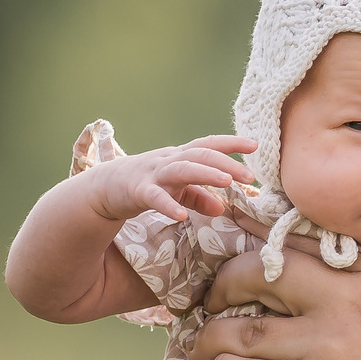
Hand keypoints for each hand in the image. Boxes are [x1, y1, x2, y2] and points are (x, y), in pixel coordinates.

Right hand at [83, 136, 256, 225]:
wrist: (104, 188)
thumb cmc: (146, 185)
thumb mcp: (176, 190)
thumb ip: (199, 196)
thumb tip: (222, 208)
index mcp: (181, 157)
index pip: (208, 145)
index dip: (231, 143)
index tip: (255, 145)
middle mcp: (169, 160)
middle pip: (200, 154)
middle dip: (226, 162)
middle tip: (250, 176)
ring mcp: (153, 174)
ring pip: (182, 169)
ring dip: (205, 174)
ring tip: (226, 181)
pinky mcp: (138, 191)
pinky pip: (155, 197)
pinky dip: (168, 205)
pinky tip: (181, 215)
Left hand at [190, 244, 360, 359]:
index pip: (307, 245)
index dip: (267, 244)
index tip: (247, 249)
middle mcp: (350, 306)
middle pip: (262, 273)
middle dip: (226, 283)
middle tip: (215, 300)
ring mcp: (325, 349)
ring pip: (240, 329)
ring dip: (211, 337)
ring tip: (204, 347)